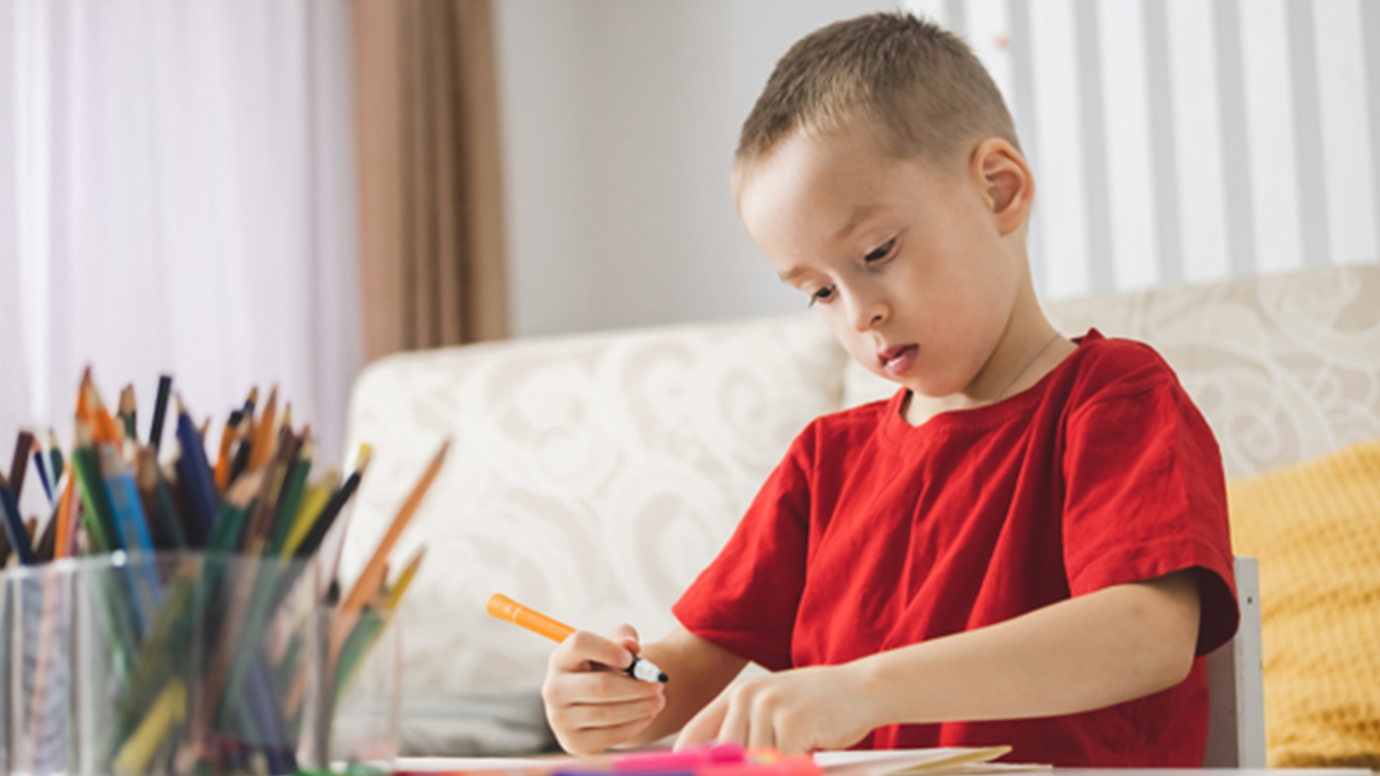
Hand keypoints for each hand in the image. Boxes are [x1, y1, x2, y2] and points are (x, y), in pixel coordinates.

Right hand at [541, 624, 666, 754]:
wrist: (598, 704)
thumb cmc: (608, 668)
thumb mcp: (616, 647)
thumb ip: (624, 638)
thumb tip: (630, 646)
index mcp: (561, 658)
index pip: (579, 644)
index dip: (607, 648)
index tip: (631, 658)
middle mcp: (553, 689)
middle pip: (600, 686)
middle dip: (636, 687)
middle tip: (659, 685)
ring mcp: (560, 719)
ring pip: (609, 713)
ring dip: (641, 706)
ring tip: (659, 700)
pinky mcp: (574, 743)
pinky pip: (611, 734)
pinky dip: (635, 724)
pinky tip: (648, 714)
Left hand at [674, 663, 875, 754]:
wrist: (862, 688)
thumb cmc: (818, 706)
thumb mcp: (773, 711)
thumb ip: (746, 733)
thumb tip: (718, 765)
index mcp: (736, 695)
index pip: (694, 736)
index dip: (688, 764)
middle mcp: (746, 697)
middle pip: (725, 756)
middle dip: (742, 772)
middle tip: (769, 767)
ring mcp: (768, 707)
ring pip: (754, 764)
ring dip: (774, 768)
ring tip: (793, 760)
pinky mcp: (791, 722)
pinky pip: (781, 763)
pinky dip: (794, 768)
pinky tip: (808, 758)